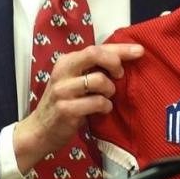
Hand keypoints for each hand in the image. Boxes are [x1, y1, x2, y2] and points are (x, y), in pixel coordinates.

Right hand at [13, 43, 143, 173]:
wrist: (40, 130)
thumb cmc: (65, 102)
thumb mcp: (75, 80)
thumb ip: (93, 68)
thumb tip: (125, 58)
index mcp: (67, 61)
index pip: (97, 48)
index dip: (121, 49)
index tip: (139, 50)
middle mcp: (63, 72)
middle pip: (94, 54)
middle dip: (114, 62)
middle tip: (120, 75)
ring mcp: (63, 90)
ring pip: (99, 80)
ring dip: (110, 90)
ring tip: (107, 96)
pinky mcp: (66, 109)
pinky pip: (97, 102)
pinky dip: (105, 106)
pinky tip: (103, 109)